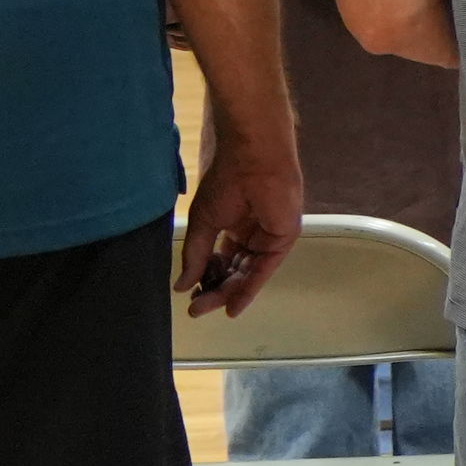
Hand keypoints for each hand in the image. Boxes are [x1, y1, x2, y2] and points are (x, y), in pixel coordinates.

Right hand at [177, 124, 303, 318]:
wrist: (251, 157)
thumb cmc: (226, 181)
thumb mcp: (203, 221)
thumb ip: (195, 255)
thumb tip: (181, 286)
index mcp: (235, 226)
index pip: (222, 260)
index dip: (207, 278)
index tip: (190, 297)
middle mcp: (253, 233)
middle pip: (235, 270)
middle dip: (215, 290)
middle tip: (196, 308)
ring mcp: (269, 236)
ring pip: (248, 273)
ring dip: (228, 292)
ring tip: (205, 307)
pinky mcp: (283, 238)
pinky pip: (264, 269)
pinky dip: (250, 288)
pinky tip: (234, 306)